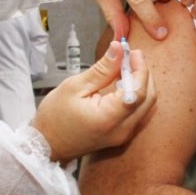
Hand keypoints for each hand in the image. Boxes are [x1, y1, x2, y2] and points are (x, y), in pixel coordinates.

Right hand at [32, 41, 155, 161]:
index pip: (138, 91)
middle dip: (143, 74)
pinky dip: (135, 96)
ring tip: (125, 68)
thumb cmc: (55, 117)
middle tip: (131, 57)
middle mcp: (121, 130)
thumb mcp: (75, 86)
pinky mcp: (122, 135)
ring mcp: (123, 135)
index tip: (133, 53)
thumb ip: (102, 69)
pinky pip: (139, 113)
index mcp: (109, 118)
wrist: (47, 145)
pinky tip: (122, 84)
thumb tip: (119, 49)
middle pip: (148, 99)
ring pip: (146, 106)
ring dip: (141, 84)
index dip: (140, 69)